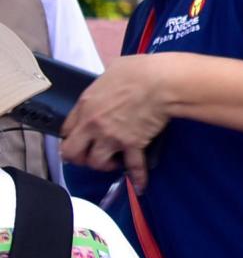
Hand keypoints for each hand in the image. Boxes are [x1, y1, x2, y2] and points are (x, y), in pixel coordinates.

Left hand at [61, 54, 183, 192]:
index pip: (66, 129)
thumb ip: (102, 86)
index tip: (79, 137)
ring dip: (104, 165)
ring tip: (113, 162)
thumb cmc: (138, 70)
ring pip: (97, 163)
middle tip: (88, 155)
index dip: (71, 135)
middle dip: (78, 157)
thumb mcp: (111, 72)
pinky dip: (138, 178)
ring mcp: (113, 137)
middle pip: (72, 152)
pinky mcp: (133, 145)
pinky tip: (140, 186)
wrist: (162, 82)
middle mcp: (93, 125)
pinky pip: (134, 166)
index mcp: (85, 106)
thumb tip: (108, 88)